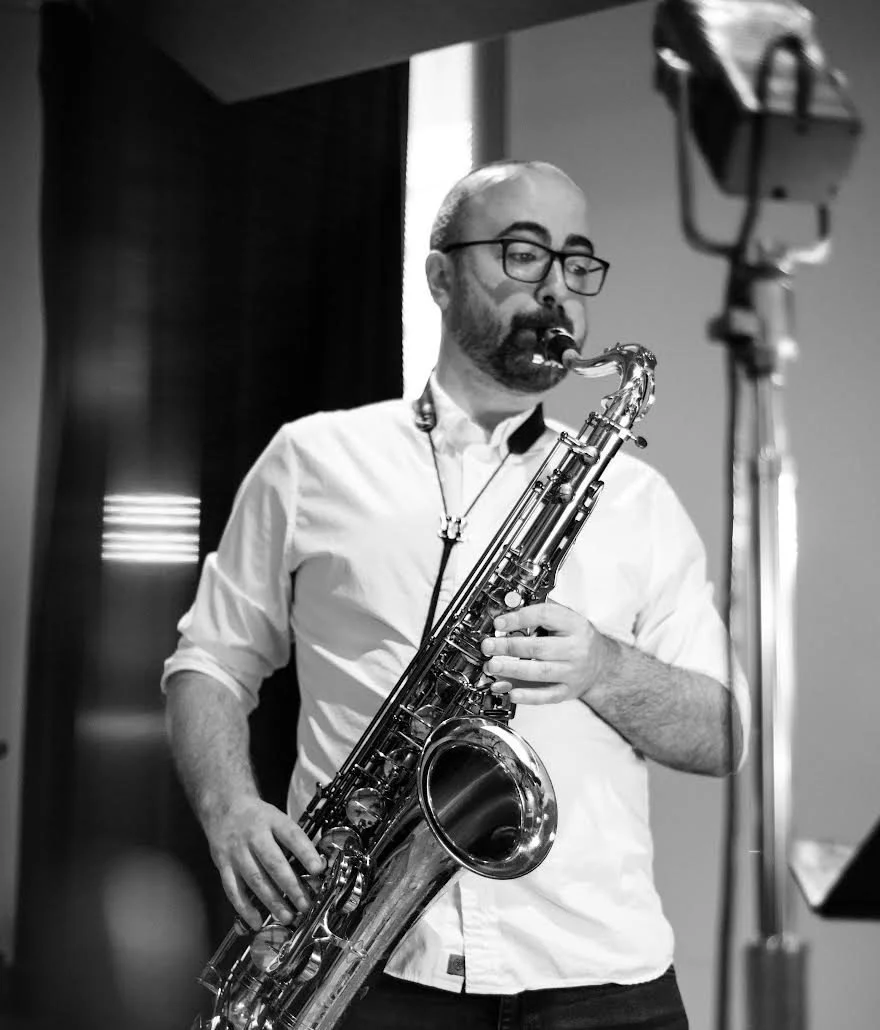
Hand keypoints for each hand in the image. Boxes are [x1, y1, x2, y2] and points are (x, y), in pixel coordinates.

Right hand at [204, 795, 324, 929]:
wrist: (224, 807)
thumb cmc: (258, 817)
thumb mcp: (277, 817)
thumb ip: (292, 839)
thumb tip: (315, 865)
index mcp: (272, 820)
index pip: (291, 836)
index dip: (305, 853)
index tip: (318, 869)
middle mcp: (253, 836)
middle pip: (273, 862)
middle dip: (291, 886)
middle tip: (305, 904)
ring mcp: (236, 852)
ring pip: (255, 879)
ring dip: (272, 901)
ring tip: (288, 917)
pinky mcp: (223, 866)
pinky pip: (233, 890)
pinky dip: (245, 908)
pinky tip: (257, 921)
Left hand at [480, 600, 611, 704]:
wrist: (603, 663)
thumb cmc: (577, 638)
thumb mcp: (565, 618)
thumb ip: (539, 613)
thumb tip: (509, 610)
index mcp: (575, 625)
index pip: (545, 616)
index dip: (519, 618)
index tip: (499, 622)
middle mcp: (576, 649)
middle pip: (539, 647)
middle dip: (509, 647)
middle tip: (488, 646)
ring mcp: (573, 672)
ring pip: (540, 672)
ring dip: (512, 669)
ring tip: (492, 666)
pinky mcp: (568, 691)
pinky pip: (546, 695)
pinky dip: (527, 695)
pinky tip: (510, 691)